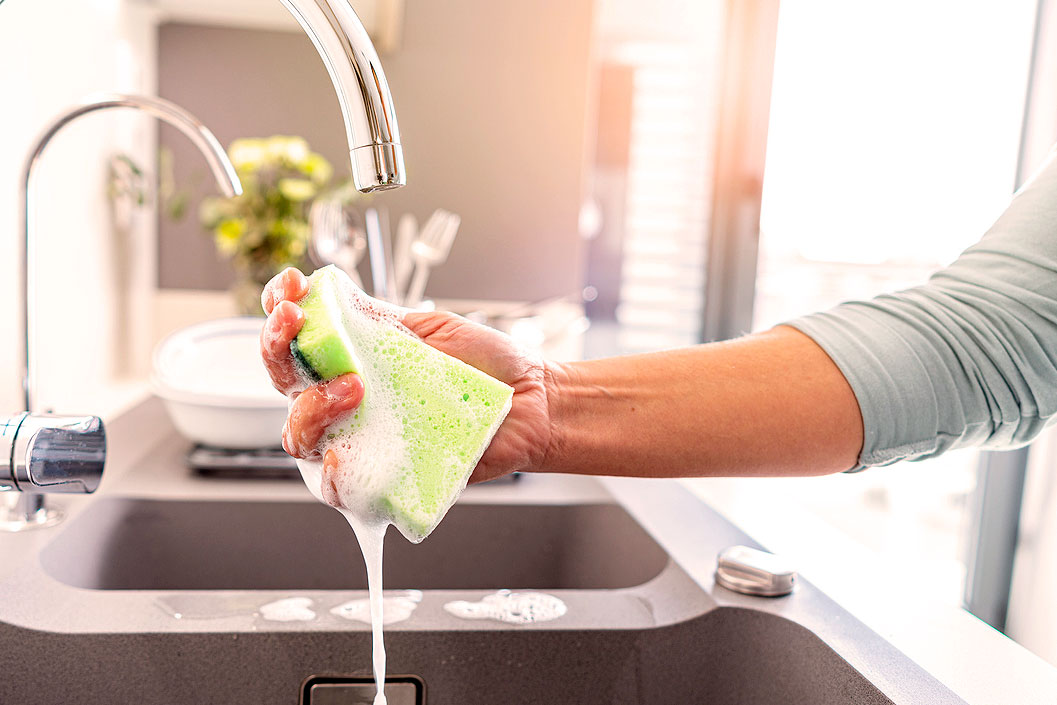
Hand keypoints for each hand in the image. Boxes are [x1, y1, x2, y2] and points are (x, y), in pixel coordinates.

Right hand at [259, 267, 553, 483]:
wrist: (531, 400)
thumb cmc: (484, 367)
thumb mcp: (429, 327)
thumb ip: (379, 318)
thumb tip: (331, 298)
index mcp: (351, 362)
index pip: (296, 339)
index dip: (279, 310)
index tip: (293, 286)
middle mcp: (346, 404)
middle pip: (283, 385)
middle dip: (277, 347)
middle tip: (296, 322)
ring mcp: (361, 441)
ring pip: (299, 437)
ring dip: (311, 407)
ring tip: (353, 385)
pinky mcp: (383, 480)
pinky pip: (339, 487)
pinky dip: (332, 473)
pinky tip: (342, 452)